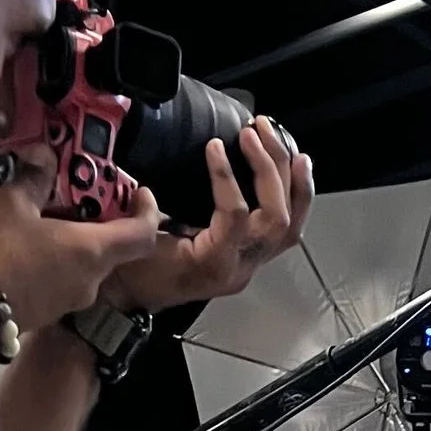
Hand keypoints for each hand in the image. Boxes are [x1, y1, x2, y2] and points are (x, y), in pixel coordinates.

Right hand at [0, 159, 161, 339]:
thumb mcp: (9, 202)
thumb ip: (33, 177)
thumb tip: (44, 155)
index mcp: (93, 251)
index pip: (142, 234)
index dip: (147, 210)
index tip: (140, 192)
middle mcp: (91, 280)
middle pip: (111, 246)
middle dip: (99, 217)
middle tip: (78, 193)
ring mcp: (69, 301)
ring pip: (83, 262)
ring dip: (72, 237)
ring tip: (44, 211)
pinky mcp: (46, 311)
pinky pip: (61, 276)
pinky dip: (55, 255)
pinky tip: (27, 240)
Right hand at [100, 118, 314, 310]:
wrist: (135, 298)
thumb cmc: (134, 271)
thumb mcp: (135, 238)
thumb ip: (146, 212)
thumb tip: (155, 176)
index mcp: (213, 263)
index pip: (235, 216)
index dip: (227, 176)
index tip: (214, 144)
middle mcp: (240, 267)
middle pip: (275, 218)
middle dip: (270, 169)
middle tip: (253, 132)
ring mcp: (251, 265)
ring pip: (290, 226)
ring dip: (293, 181)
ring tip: (285, 143)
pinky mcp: (253, 258)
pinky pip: (286, 230)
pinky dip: (295, 197)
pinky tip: (297, 167)